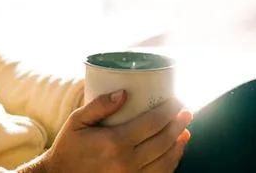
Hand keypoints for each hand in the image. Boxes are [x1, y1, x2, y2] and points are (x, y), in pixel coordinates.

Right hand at [38, 90, 191, 172]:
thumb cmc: (69, 148)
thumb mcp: (77, 121)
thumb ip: (99, 105)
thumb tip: (124, 92)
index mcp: (115, 142)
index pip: (153, 123)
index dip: (169, 110)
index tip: (176, 100)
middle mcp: (127, 161)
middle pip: (164, 140)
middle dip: (179, 123)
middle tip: (185, 111)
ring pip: (166, 160)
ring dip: (179, 143)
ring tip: (184, 130)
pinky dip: (172, 163)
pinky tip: (175, 151)